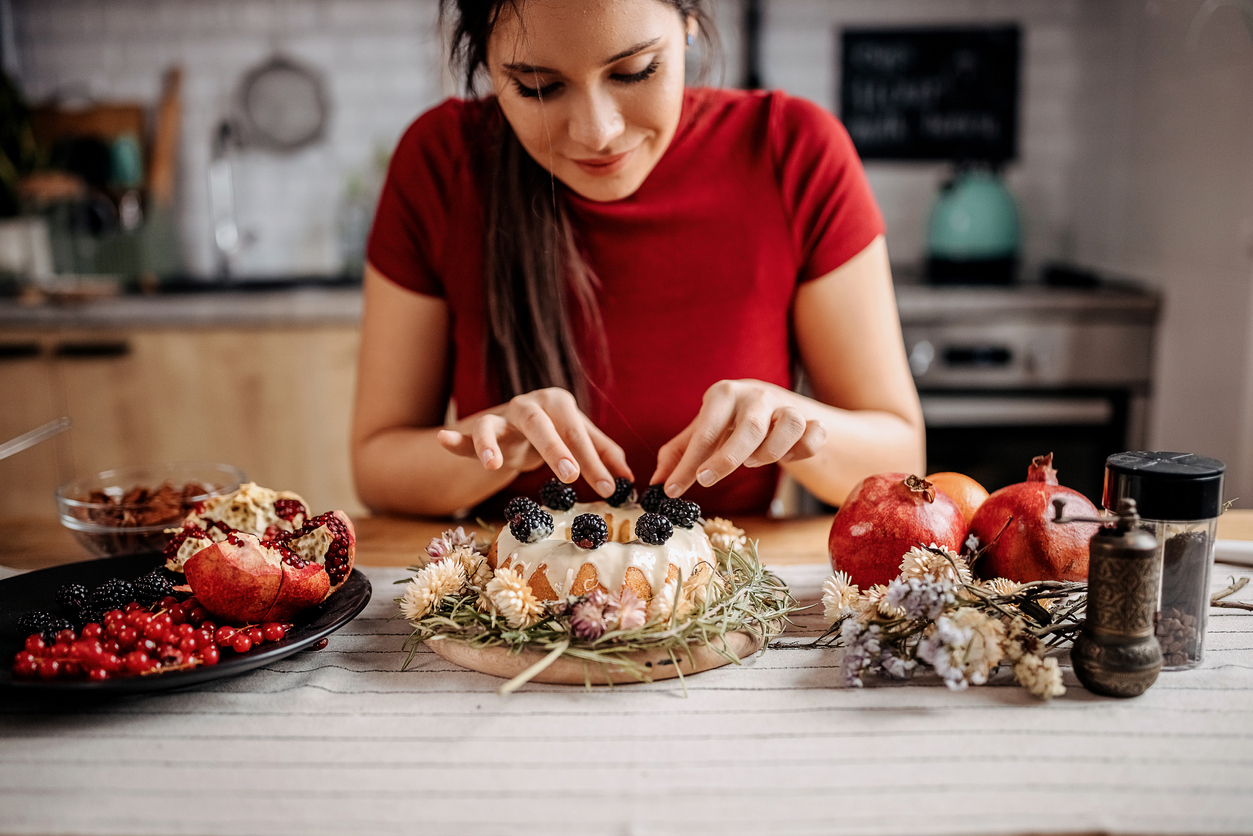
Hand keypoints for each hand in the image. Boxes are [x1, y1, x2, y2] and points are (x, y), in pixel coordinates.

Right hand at [437, 387, 631, 496]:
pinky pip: (466, 435)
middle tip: (570, 475)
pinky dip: (455, 439)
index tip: (609, 489)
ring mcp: (503, 416)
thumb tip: (629, 478)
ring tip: (493, 465)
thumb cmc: (557, 432)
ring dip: (493, 444)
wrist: (521, 424)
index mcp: (560, 404)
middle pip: (541, 425)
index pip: (579, 435)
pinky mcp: (480, 429)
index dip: (595, 462)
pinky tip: (444, 439)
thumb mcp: (581, 439)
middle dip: (555, 449)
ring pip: (496, 425)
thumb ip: (604, 454)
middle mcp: (530, 405)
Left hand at [651, 380, 826, 495]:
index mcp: (723, 394)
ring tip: (752, 462)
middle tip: (705, 481)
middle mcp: (756, 396)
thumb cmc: (727, 422)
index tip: (672, 490)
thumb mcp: (701, 431)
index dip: (687, 465)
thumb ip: (678, 453)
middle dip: (726, 460)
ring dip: (772, 451)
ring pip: (790, 424)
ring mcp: (786, 405)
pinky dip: (804, 448)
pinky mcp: (810, 419)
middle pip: (750, 429)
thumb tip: (656, 482)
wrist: (768, 404)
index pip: (705, 431)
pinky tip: (787, 458)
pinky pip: (815, 433)